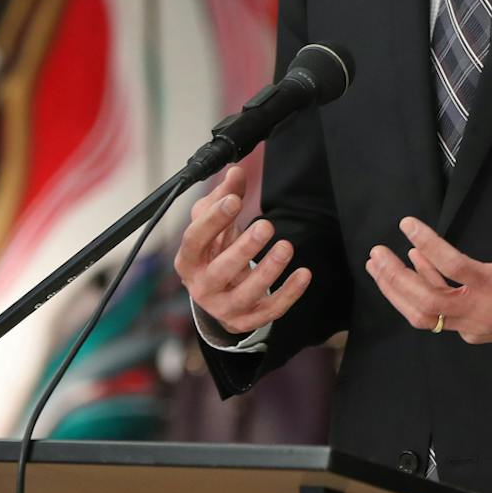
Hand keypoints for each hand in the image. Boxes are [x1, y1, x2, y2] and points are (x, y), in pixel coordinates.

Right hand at [173, 166, 310, 335]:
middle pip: (220, 270)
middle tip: (265, 226)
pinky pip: (269, 311)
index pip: (195, 239)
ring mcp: (223, 307)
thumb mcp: (215, 223)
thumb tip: (235, 172)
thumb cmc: (214, 251)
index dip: (213, 220)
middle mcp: (201, 287)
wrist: (218, 293)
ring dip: (268, 271)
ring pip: (245, 294)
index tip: (234, 199)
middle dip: (243, 249)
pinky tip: (303, 274)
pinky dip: (288, 294)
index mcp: (188, 260)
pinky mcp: (245, 320)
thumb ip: (225, 196)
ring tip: (286, 247)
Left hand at [367, 164, 491, 352]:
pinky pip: (440, 317)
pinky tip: (414, 268)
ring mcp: (477, 326)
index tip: (407, 223)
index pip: (452, 267)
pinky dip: (421, 295)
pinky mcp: (476, 331)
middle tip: (376, 253)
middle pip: (425, 303)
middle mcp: (483, 312)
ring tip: (379, 265)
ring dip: (399, 291)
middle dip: (395, 278)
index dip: (426, 243)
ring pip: (426, 316)